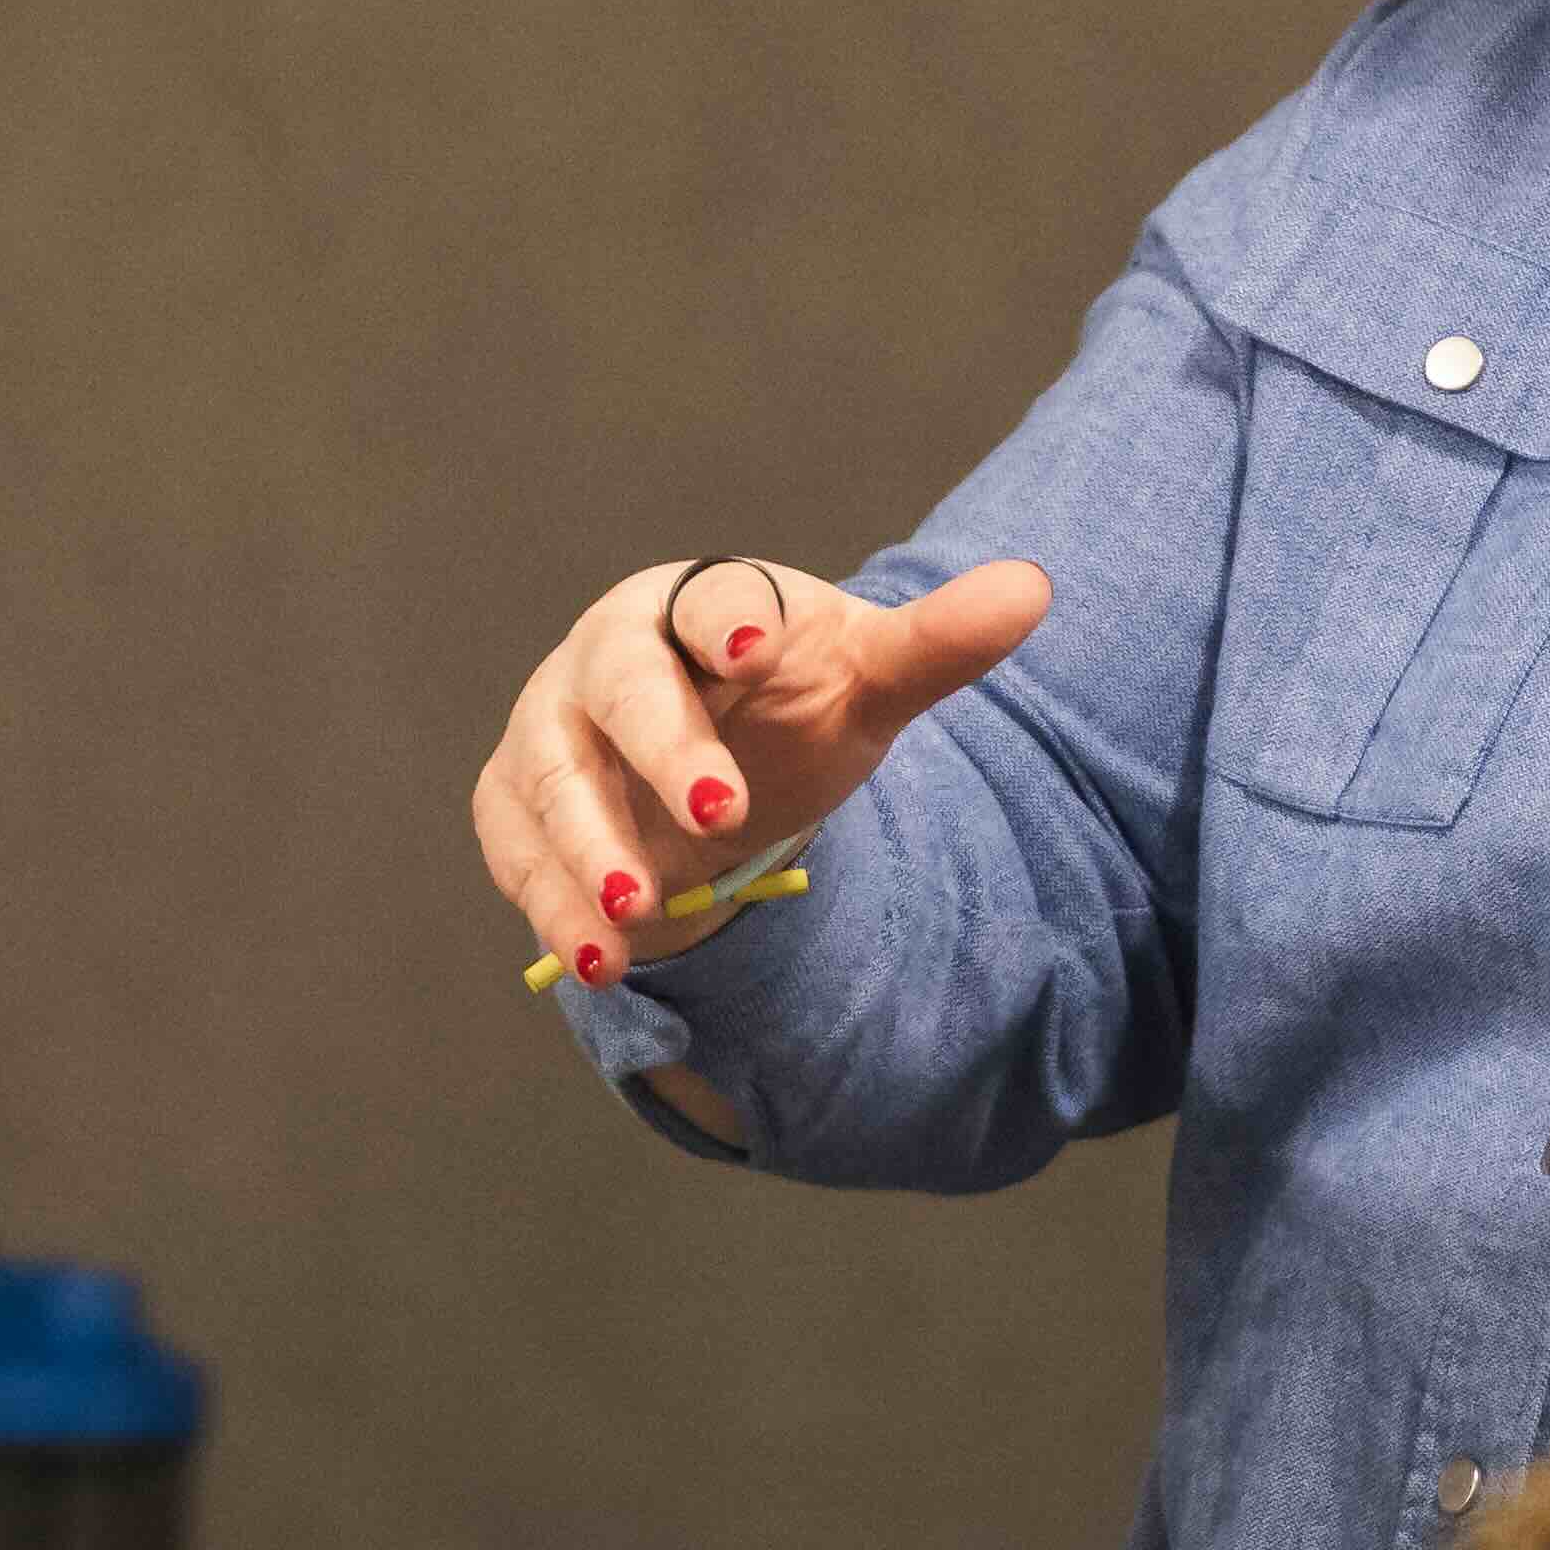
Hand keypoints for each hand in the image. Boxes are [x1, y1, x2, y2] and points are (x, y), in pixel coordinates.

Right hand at [468, 553, 1055, 988]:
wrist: (704, 770)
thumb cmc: (787, 706)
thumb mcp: (866, 681)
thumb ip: (938, 644)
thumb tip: (1034, 592)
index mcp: (696, 604)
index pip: (709, 603)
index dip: (732, 624)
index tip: (757, 655)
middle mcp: (606, 654)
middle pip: (621, 691)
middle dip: (665, 754)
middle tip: (721, 819)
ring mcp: (549, 728)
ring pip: (552, 779)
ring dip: (587, 852)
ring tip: (633, 921)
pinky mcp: (515, 802)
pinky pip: (520, 851)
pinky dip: (553, 905)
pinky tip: (598, 958)